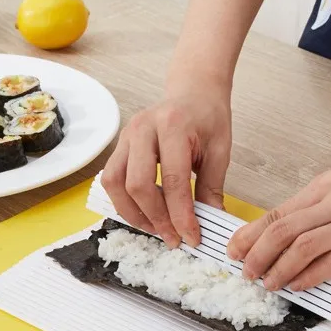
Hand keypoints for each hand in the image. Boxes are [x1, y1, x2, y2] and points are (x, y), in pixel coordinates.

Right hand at [102, 80, 231, 247]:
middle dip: (156, 218)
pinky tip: (145, 213)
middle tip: (173, 238)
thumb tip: (209, 225)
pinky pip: (111, 180)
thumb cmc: (208, 118)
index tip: (191, 237)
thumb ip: (211, 188)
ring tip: (156, 228)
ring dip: (133, 213)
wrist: (193, 92)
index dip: (181, 215)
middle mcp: (143, 128)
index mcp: (173, 126)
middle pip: (138, 184)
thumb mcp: (219, 151)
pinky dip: (125, 202)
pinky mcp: (119, 146)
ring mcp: (126, 136)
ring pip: (115, 184)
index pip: (174, 180)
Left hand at [227, 161, 330, 290]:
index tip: (233, 249)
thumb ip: (315, 208)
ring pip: (305, 248)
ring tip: (268, 283)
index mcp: (326, 185)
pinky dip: (310, 276)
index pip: (278, 212)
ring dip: (280, 269)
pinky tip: (298, 285)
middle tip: (245, 272)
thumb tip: (280, 235)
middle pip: (284, 230)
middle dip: (257, 254)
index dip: (250, 234)